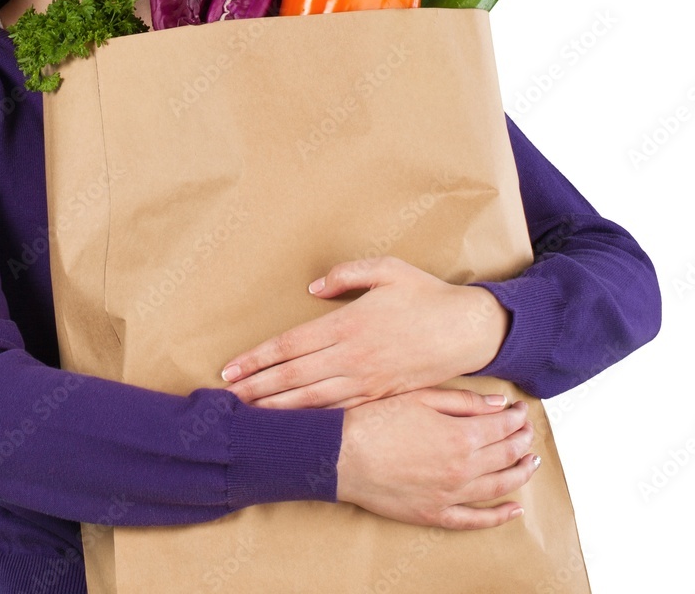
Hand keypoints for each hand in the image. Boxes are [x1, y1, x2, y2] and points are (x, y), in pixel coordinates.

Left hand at [222, 256, 508, 408]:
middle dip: (257, 389)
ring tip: (250, 416)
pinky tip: (294, 425)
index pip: (291, 345)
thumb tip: (312, 289)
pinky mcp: (381, 396)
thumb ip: (345, 275)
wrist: (467, 330)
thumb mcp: (387, 269)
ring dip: (278, 408)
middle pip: (294, 377)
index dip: (258, 359)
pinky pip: (340, 411)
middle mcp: (353, 356)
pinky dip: (312, 420)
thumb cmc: (425, 295)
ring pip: (313, 400)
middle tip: (227, 400)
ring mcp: (367, 380)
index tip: (232, 369)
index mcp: (349, 324)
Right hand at [336, 388, 539, 528]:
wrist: (342, 454)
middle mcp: (462, 469)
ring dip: (519, 474)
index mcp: (460, 436)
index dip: (515, 419)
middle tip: (528, 432)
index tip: (520, 412)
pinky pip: (475, 520)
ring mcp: (451, 495)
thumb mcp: (419, 398)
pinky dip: (499, 516)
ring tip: (530, 462)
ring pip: (498, 486)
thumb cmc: (376, 421)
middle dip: (521, 442)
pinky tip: (514, 509)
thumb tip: (498, 404)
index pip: (501, 428)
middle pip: (504, 455)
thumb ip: (462, 402)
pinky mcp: (435, 514)